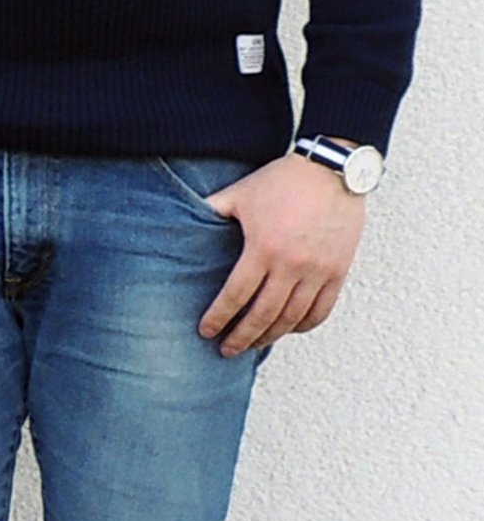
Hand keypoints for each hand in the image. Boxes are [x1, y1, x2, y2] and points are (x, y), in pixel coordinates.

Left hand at [198, 153, 365, 355]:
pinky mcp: (339, 272)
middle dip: (242, 337)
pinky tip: (288, 329)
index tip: (206, 331)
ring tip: (253, 344)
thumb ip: (212, 210)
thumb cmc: (281, 180)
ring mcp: (318, 271)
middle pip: (263, 315)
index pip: (236, 295)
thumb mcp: (239, 193)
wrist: (332, 170)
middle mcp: (292, 265)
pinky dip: (303, 325)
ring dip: (271, 336)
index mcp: (262, 248)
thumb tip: (181, 219)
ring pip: (292, 318)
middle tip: (226, 350)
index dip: (219, 317)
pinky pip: (322, 310)